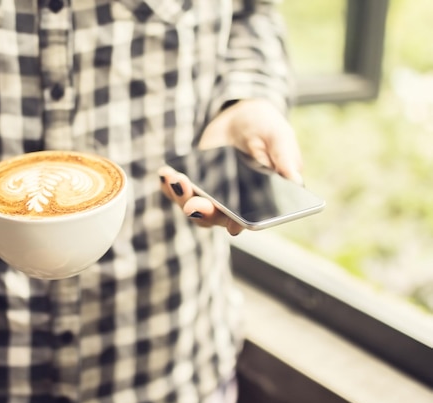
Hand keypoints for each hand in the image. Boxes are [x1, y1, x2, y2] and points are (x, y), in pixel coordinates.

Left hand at [159, 99, 302, 235]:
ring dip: (183, 199)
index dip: (242, 224)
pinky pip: (180, 194)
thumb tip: (296, 180)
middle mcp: (237, 204)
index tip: (233, 227)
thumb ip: (284, 156)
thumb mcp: (277, 135)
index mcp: (264, 199)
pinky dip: (170, 187)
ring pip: (196, 209)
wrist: (238, 115)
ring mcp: (214, 197)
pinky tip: (166, 174)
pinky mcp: (196, 186)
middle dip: (204, 212)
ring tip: (176, 179)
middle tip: (193, 202)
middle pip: (218, 218)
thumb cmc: (265, 127)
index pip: (253, 219)